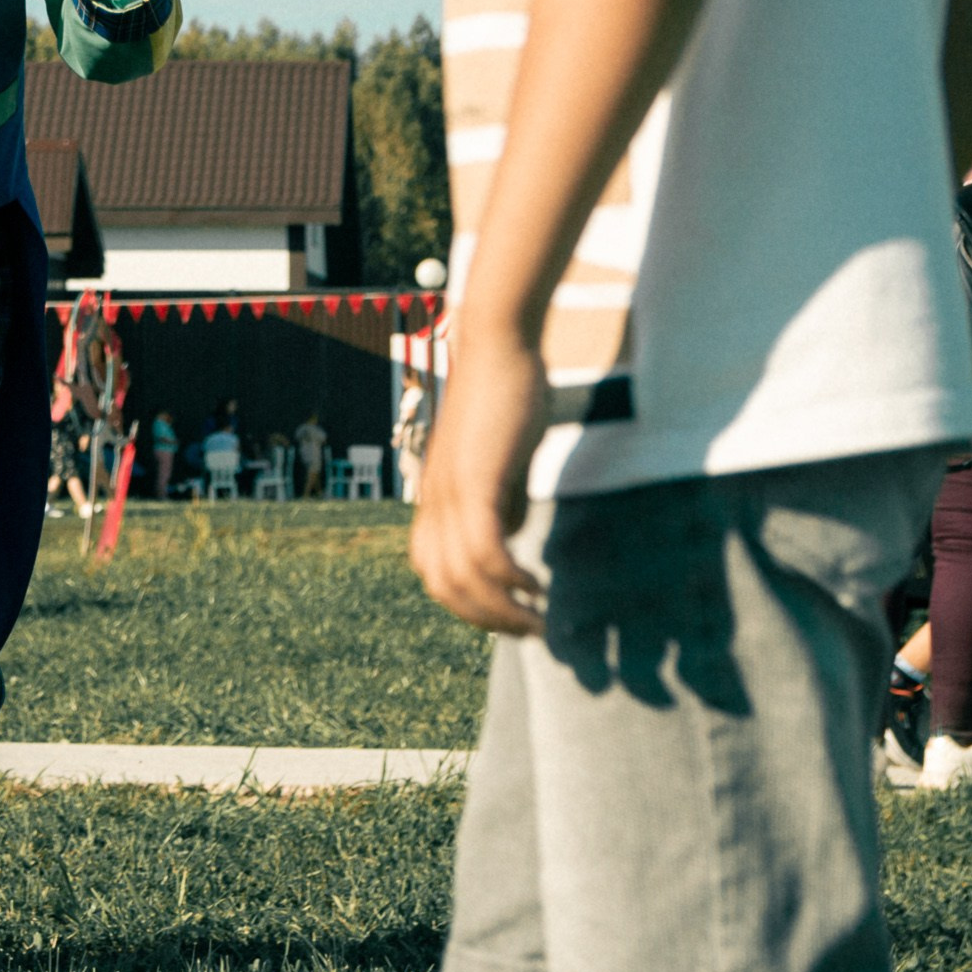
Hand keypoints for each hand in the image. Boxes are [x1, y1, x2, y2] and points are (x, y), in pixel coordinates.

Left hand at [408, 321, 547, 634]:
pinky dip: (508, 581)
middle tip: (529, 630)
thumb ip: (503, 497)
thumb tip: (511, 536)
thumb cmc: (506, 392)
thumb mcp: (503, 458)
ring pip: (462, 577)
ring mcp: (451, 490)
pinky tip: (535, 586)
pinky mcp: (476, 480)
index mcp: (437, 495)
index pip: (433, 571)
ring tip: (538, 620)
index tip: (509, 614)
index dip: (467, 603)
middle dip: (485, 619)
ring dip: (501, 610)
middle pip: (443, 585)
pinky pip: (484, 551)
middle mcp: (435, 499)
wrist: (498, 340)